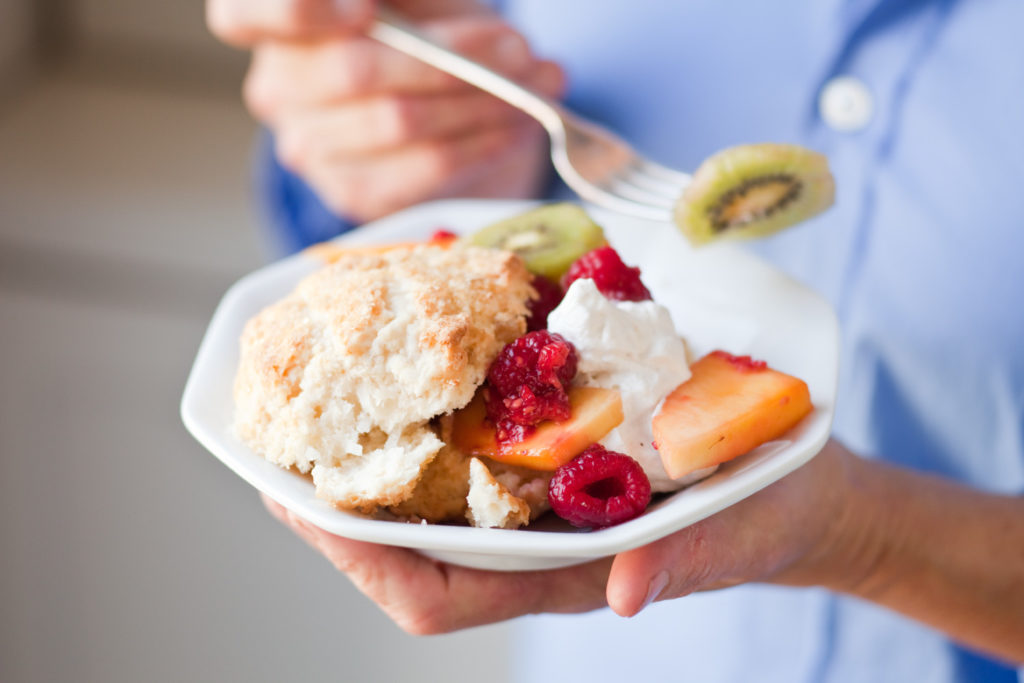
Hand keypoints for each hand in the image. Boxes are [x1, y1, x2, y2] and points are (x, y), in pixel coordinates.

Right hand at [208, 0, 563, 221]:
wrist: (435, 111)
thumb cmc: (421, 34)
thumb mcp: (418, 2)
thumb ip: (420, 3)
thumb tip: (479, 31)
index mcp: (268, 23)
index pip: (244, 14)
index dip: (301, 11)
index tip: (365, 8)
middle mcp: (277, 88)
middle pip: (355, 70)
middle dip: (452, 56)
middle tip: (518, 50)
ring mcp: (309, 148)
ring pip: (399, 121)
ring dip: (483, 102)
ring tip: (538, 84)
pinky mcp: (352, 193)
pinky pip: (424, 169)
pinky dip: (482, 144)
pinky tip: (517, 128)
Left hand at [262, 440, 861, 633]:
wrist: (789, 476)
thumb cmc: (763, 512)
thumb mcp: (734, 532)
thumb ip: (683, 559)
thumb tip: (627, 591)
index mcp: (557, 572)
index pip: (438, 596)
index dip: (365, 564)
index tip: (304, 514)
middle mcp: (528, 538)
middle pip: (407, 546)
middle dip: (336, 510)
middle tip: (276, 451)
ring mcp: (533, 495)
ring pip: (426, 494)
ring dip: (367, 457)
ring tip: (311, 406)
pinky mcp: (548, 449)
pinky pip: (467, 439)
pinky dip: (427, 409)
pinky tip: (405, 363)